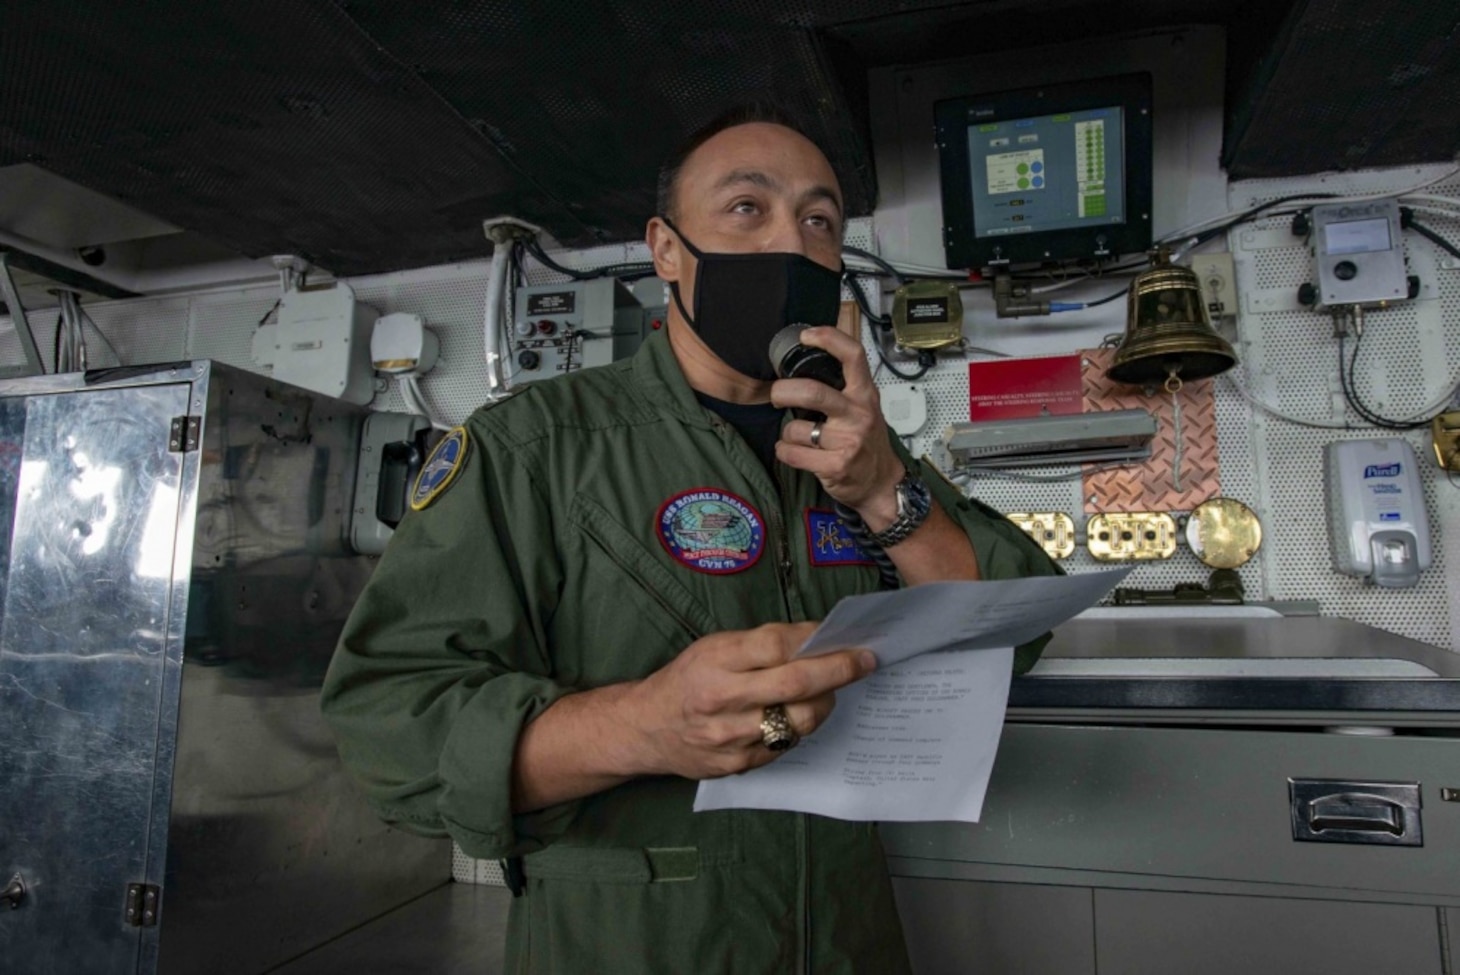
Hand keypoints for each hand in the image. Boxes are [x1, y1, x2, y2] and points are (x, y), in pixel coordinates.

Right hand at [626, 622, 875, 778]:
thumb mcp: (714, 648)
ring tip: (829, 692)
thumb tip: (815, 640)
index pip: (776, 645)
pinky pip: (784, 746)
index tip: (843, 637)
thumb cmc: (687, 679)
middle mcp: (721, 698)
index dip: (814, 640)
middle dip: (838, 671)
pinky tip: (798, 716)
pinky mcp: (736, 765)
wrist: (647, 727)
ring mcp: (729, 737)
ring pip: (798, 722)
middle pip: (795, 685)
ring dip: (825, 704)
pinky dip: (798, 729)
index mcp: (715, 660)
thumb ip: (760, 645)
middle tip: (864, 661)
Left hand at [770, 326, 903, 526]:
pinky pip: (791, 453)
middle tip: (776, 395)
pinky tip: (795, 454)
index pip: (852, 356)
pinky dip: (784, 452)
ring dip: (787, 434)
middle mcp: (858, 415)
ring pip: (795, 429)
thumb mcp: (864, 408)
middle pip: (813, 393)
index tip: (806, 336)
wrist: (881, 483)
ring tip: (799, 439)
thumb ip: (842, 389)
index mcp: (865, 394)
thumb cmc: (866, 441)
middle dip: (784, 392)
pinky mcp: (835, 466)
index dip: (828, 338)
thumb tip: (802, 369)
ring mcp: (848, 442)